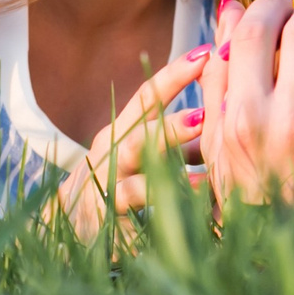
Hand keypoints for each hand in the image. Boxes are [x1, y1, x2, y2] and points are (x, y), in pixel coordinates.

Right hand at [52, 47, 209, 236]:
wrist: (66, 223)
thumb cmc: (117, 176)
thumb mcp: (142, 151)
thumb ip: (179, 136)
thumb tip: (227, 108)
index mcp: (119, 133)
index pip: (146, 98)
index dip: (173, 75)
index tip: (206, 54)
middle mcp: (107, 159)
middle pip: (137, 138)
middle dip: (170, 128)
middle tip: (204, 118)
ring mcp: (102, 195)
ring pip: (133, 187)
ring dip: (168, 185)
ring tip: (205, 185)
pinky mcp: (104, 231)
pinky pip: (131, 235)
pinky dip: (155, 237)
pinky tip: (184, 240)